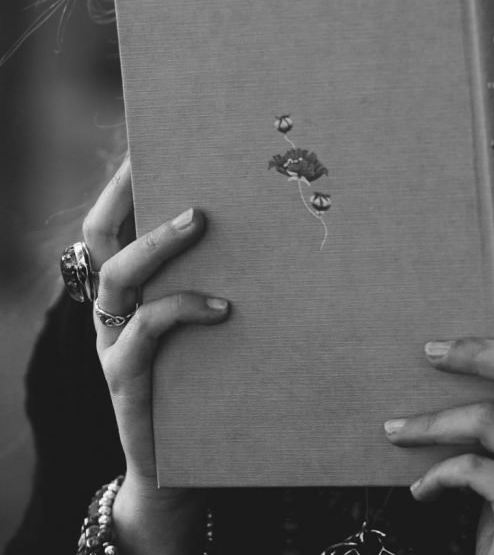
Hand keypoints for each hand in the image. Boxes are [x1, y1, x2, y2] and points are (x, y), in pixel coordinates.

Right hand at [82, 157, 230, 553]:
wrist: (181, 469)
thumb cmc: (205, 380)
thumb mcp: (208, 320)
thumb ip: (220, 277)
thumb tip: (275, 221)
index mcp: (130, 286)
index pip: (111, 220)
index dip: (122, 181)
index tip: (146, 141)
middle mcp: (112, 307)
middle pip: (101, 236)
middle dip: (127, 194)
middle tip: (175, 160)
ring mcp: (113, 342)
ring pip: (118, 276)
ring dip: (157, 243)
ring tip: (198, 219)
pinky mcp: (127, 377)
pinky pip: (146, 331)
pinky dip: (183, 308)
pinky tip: (223, 307)